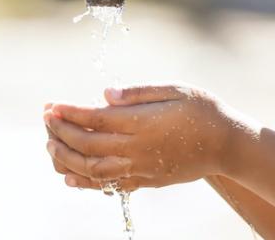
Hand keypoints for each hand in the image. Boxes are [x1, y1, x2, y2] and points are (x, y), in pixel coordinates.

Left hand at [43, 84, 246, 191]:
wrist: (228, 145)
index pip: (94, 118)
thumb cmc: (202, 110)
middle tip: (46, 119)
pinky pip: (109, 185)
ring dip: (66, 157)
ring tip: (49, 144)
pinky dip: (85, 183)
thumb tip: (105, 93)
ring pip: (92, 169)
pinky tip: (69, 177)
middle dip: (61, 132)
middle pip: (87, 145)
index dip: (68, 112)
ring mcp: (140, 168)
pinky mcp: (146, 180)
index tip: (50, 105)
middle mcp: (137, 148)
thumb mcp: (174, 89)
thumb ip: (138, 92)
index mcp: (142, 122)